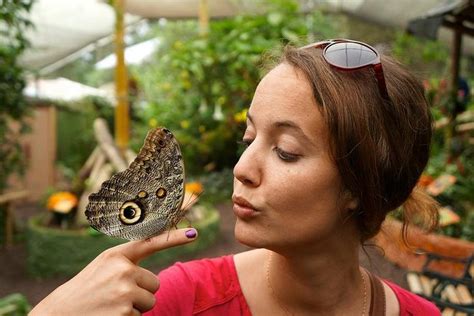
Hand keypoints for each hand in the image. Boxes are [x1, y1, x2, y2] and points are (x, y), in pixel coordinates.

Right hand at [29, 228, 197, 315]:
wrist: (59, 315)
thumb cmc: (84, 292)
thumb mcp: (103, 269)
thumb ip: (126, 264)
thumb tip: (152, 274)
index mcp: (116, 256)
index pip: (150, 243)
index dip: (174, 237)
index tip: (194, 232)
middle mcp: (122, 269)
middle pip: (154, 282)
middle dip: (141, 292)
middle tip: (116, 296)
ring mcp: (125, 290)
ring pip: (150, 300)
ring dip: (136, 307)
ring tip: (111, 306)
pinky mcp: (126, 311)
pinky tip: (110, 315)